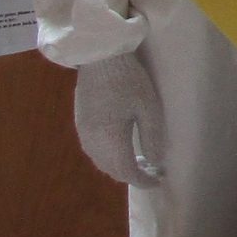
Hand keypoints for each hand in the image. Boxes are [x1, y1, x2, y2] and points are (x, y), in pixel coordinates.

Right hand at [73, 51, 164, 185]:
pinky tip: (118, 149)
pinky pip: (92, 150)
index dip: (143, 181)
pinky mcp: (80, 122)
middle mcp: (93, 140)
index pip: (126, 171)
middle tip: (150, 172)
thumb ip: (151, 137)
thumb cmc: (128, 79)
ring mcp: (83, 132)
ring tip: (137, 162)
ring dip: (117, 168)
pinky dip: (106, 157)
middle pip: (111, 170)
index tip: (157, 180)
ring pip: (100, 162)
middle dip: (131, 176)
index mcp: (110, 138)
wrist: (99, 56)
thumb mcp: (148, 107)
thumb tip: (154, 161)